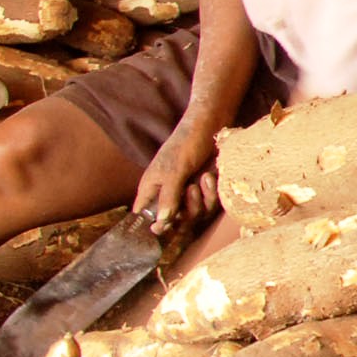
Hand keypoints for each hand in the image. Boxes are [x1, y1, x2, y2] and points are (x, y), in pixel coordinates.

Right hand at [133, 117, 220, 233]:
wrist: (213, 127)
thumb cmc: (186, 143)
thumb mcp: (174, 170)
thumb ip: (167, 197)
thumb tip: (160, 223)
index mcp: (151, 189)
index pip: (144, 216)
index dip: (152, 226)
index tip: (163, 228)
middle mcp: (168, 195)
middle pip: (174, 222)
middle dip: (186, 210)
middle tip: (190, 190)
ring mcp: (188, 194)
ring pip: (194, 215)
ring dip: (201, 200)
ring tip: (202, 178)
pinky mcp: (206, 192)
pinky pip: (209, 206)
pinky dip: (212, 193)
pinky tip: (210, 176)